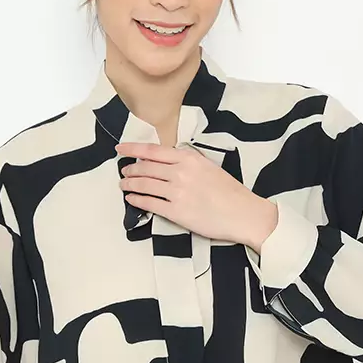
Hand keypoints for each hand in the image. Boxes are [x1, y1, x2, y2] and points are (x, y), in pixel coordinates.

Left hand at [116, 141, 277, 251]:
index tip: (119, 149)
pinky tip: (131, 199)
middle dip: (130, 170)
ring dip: (129, 185)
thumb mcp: (209, 167)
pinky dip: (136, 200)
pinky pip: (149, 204)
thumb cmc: (230, 192)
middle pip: (145, 168)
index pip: (153, 151)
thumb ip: (188, 162)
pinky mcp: (176, 212)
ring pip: (144, 185)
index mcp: (189, 158)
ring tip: (124, 185)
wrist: (243, 213)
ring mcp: (176, 192)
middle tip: (124, 172)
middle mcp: (180, 172)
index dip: (132, 149)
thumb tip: (168, 162)